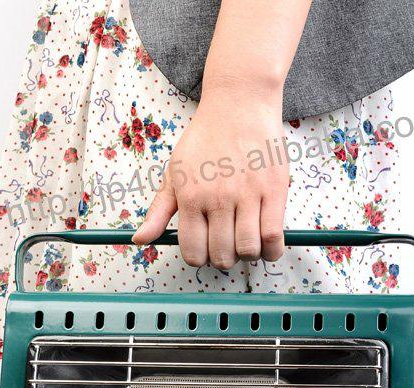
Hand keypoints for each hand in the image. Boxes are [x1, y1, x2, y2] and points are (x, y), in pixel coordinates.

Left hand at [132, 86, 288, 268]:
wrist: (239, 103)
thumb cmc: (205, 139)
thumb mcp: (174, 173)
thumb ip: (158, 211)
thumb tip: (139, 240)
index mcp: (190, 197)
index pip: (193, 251)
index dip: (200, 259)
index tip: (206, 250)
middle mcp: (217, 198)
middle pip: (222, 255)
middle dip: (224, 258)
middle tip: (228, 245)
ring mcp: (247, 195)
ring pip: (248, 250)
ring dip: (247, 255)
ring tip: (247, 243)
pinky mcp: (274, 190)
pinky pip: (273, 237)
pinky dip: (271, 250)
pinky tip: (267, 245)